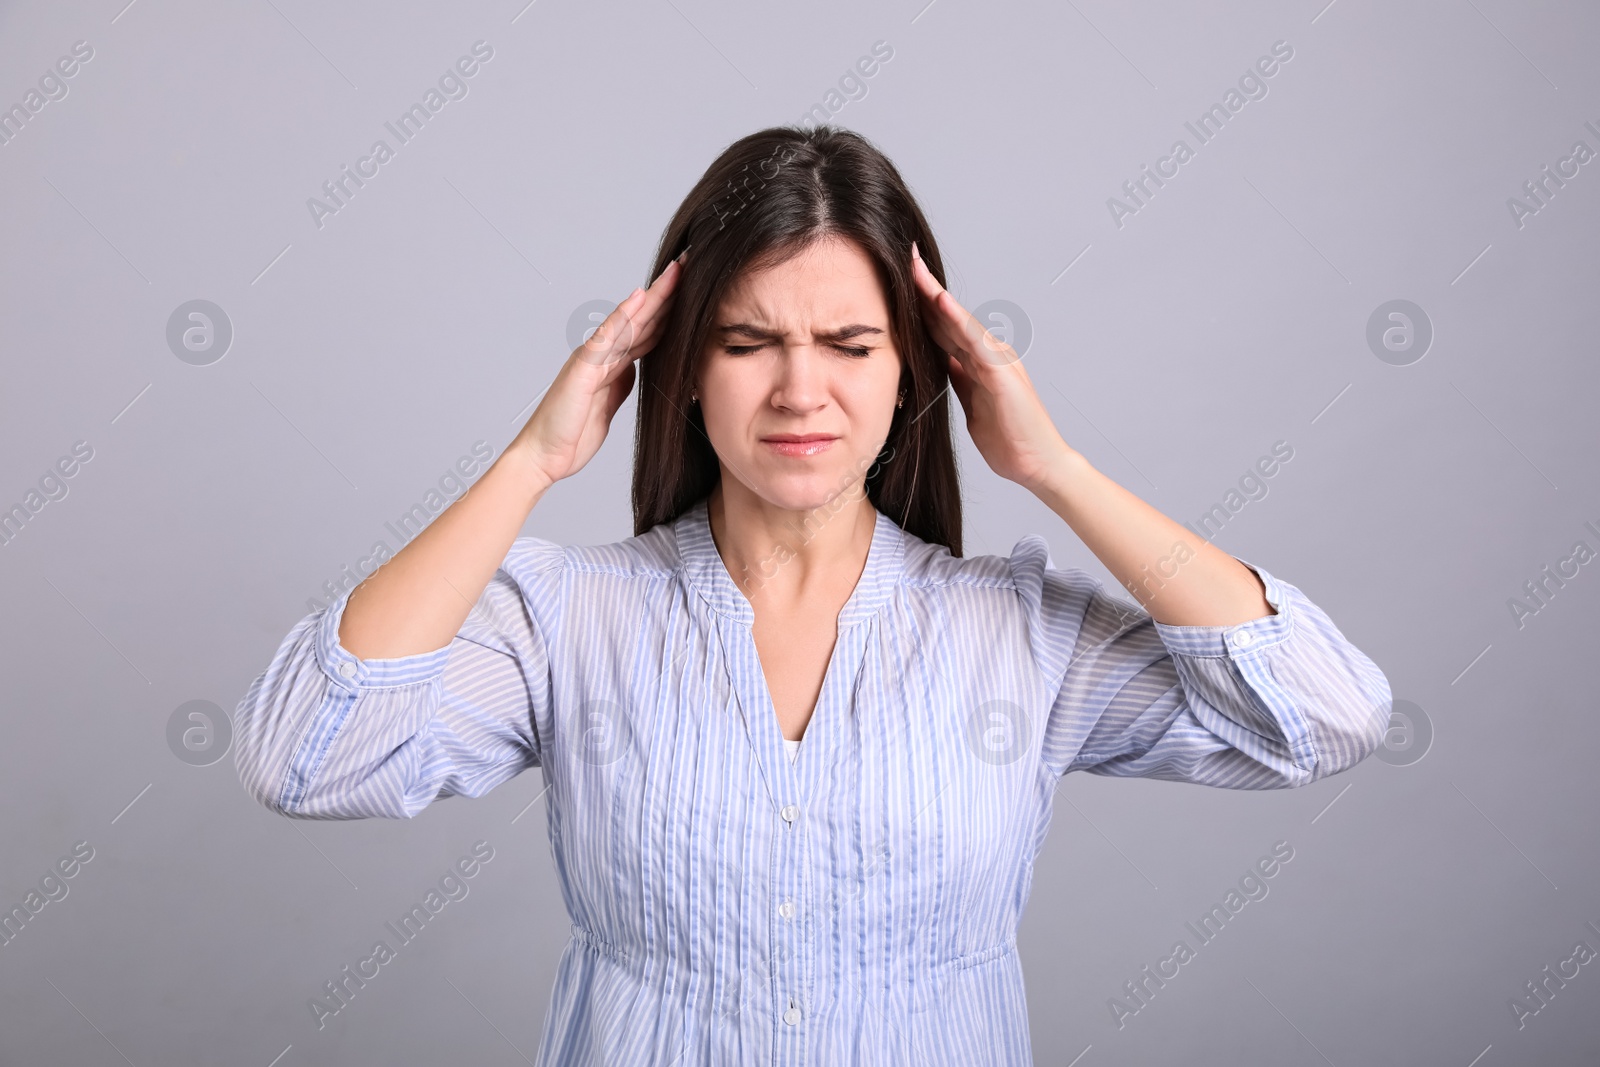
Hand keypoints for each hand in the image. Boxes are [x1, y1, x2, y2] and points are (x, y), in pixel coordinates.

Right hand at [512, 253, 684, 488]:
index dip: (672, 310)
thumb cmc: (572, 432)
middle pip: (643, 318)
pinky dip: (622, 316)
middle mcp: (603, 354)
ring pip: (629, 320)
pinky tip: (639, 297)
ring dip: (654, 296)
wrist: (544, 455)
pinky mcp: (583, 367)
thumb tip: (637, 367)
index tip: (697, 290)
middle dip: (669, 293)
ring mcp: (593, 358)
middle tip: (692, 264)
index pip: (649, 331)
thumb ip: (621, 382)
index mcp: (614, 364)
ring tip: (676, 271)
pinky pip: (606, 337)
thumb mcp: (608, 405)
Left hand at [909, 242, 1071, 493]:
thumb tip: (940, 361)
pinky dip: (958, 320)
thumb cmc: (1009, 438)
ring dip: (937, 294)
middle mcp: (989, 354)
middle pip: (949, 316)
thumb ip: (959, 378)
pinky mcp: (1003, 375)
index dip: (920, 305)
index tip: (898, 281)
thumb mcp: (972, 402)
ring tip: (916, 269)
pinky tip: (940, 303)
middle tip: (904, 257)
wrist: (1038, 464)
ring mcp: (998, 362)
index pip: (943, 327)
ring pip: (961, 321)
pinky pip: (976, 341)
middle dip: (925, 288)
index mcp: (978, 362)